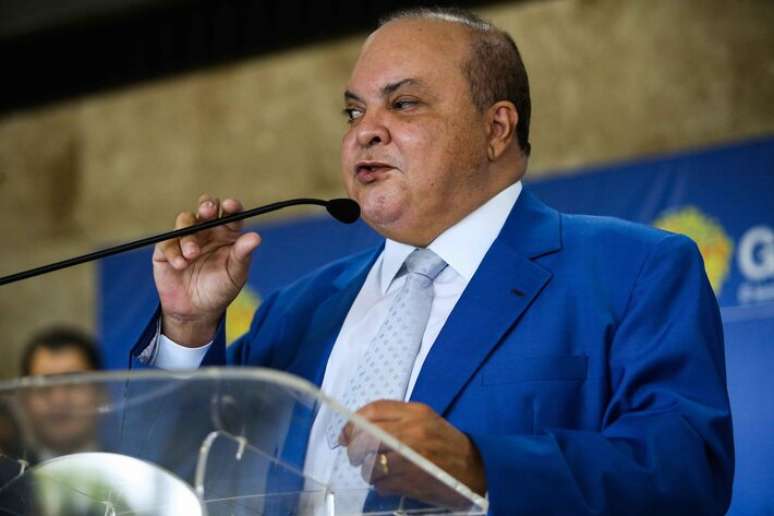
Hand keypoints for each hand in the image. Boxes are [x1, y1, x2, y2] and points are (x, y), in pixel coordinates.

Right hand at [153, 195, 260, 345]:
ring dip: (189, 235)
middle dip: (206, 205)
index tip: (230, 205)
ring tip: (192, 254)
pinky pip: (168, 241)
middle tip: (207, 211)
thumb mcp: (235, 274)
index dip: (231, 206)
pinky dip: (173, 251)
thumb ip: (243, 255)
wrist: (196, 311)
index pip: (231, 213)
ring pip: (185, 220)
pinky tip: (180, 265)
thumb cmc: (221, 290)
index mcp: (227, 233)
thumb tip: (256, 237)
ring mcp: (186, 237)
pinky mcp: (167, 249)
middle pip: (206, 207)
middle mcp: (207, 231)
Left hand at [340, 400, 486, 505]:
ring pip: (370, 464)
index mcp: (416, 413)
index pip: (373, 411)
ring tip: (378, 469)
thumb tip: (357, 427)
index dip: (353, 423)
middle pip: (366, 437)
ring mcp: (411, 458)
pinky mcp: (412, 482)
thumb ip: (394, 417)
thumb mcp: (425, 420)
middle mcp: (412, 432)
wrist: (477, 469)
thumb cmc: (447, 443)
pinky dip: (381, 484)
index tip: (346, 434)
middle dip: (354, 448)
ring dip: (368, 470)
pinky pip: (381, 484)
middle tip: (356, 455)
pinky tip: (392, 480)